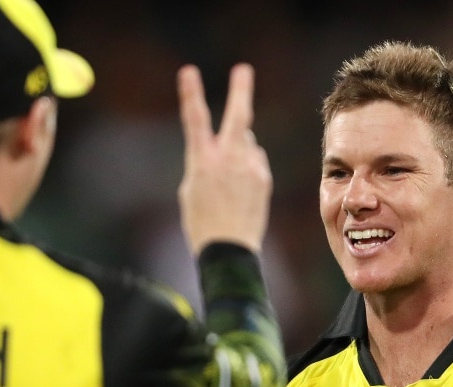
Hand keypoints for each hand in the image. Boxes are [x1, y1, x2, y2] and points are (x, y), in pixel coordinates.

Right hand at [176, 63, 271, 254]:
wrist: (229, 250)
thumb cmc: (202, 222)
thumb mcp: (191, 189)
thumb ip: (207, 161)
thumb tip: (231, 145)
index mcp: (202, 161)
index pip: (195, 119)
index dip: (191, 93)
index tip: (189, 71)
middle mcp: (228, 159)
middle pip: (238, 116)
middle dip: (240, 90)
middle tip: (243, 70)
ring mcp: (250, 167)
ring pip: (246, 142)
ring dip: (239, 148)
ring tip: (228, 181)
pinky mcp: (264, 177)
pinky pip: (254, 161)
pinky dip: (248, 166)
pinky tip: (240, 191)